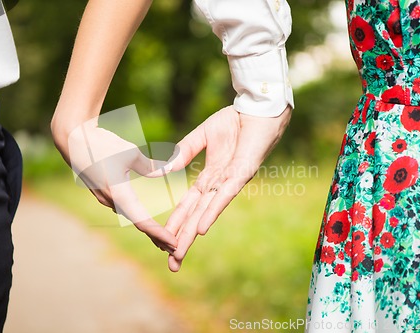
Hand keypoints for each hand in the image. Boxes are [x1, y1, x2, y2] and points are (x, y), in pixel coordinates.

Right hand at [52, 118, 177, 253]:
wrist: (72, 139)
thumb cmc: (102, 144)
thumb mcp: (131, 153)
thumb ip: (151, 166)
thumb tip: (169, 170)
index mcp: (119, 194)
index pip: (143, 221)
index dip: (160, 234)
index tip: (174, 244)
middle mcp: (110, 200)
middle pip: (137, 223)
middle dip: (156, 236)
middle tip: (174, 248)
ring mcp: (104, 197)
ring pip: (129, 216)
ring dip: (146, 227)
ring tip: (162, 237)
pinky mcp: (101, 191)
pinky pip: (122, 208)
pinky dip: (136, 216)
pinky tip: (143, 218)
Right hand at [165, 105, 291, 271]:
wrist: (257, 108)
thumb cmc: (234, 121)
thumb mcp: (202, 136)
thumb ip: (185, 151)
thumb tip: (166, 169)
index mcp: (210, 177)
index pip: (189, 205)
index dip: (176, 223)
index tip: (163, 241)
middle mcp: (219, 185)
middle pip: (197, 217)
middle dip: (183, 240)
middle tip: (171, 265)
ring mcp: (231, 181)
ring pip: (207, 212)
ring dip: (193, 234)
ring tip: (180, 254)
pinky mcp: (242, 173)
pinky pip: (225, 195)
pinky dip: (212, 211)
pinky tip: (202, 229)